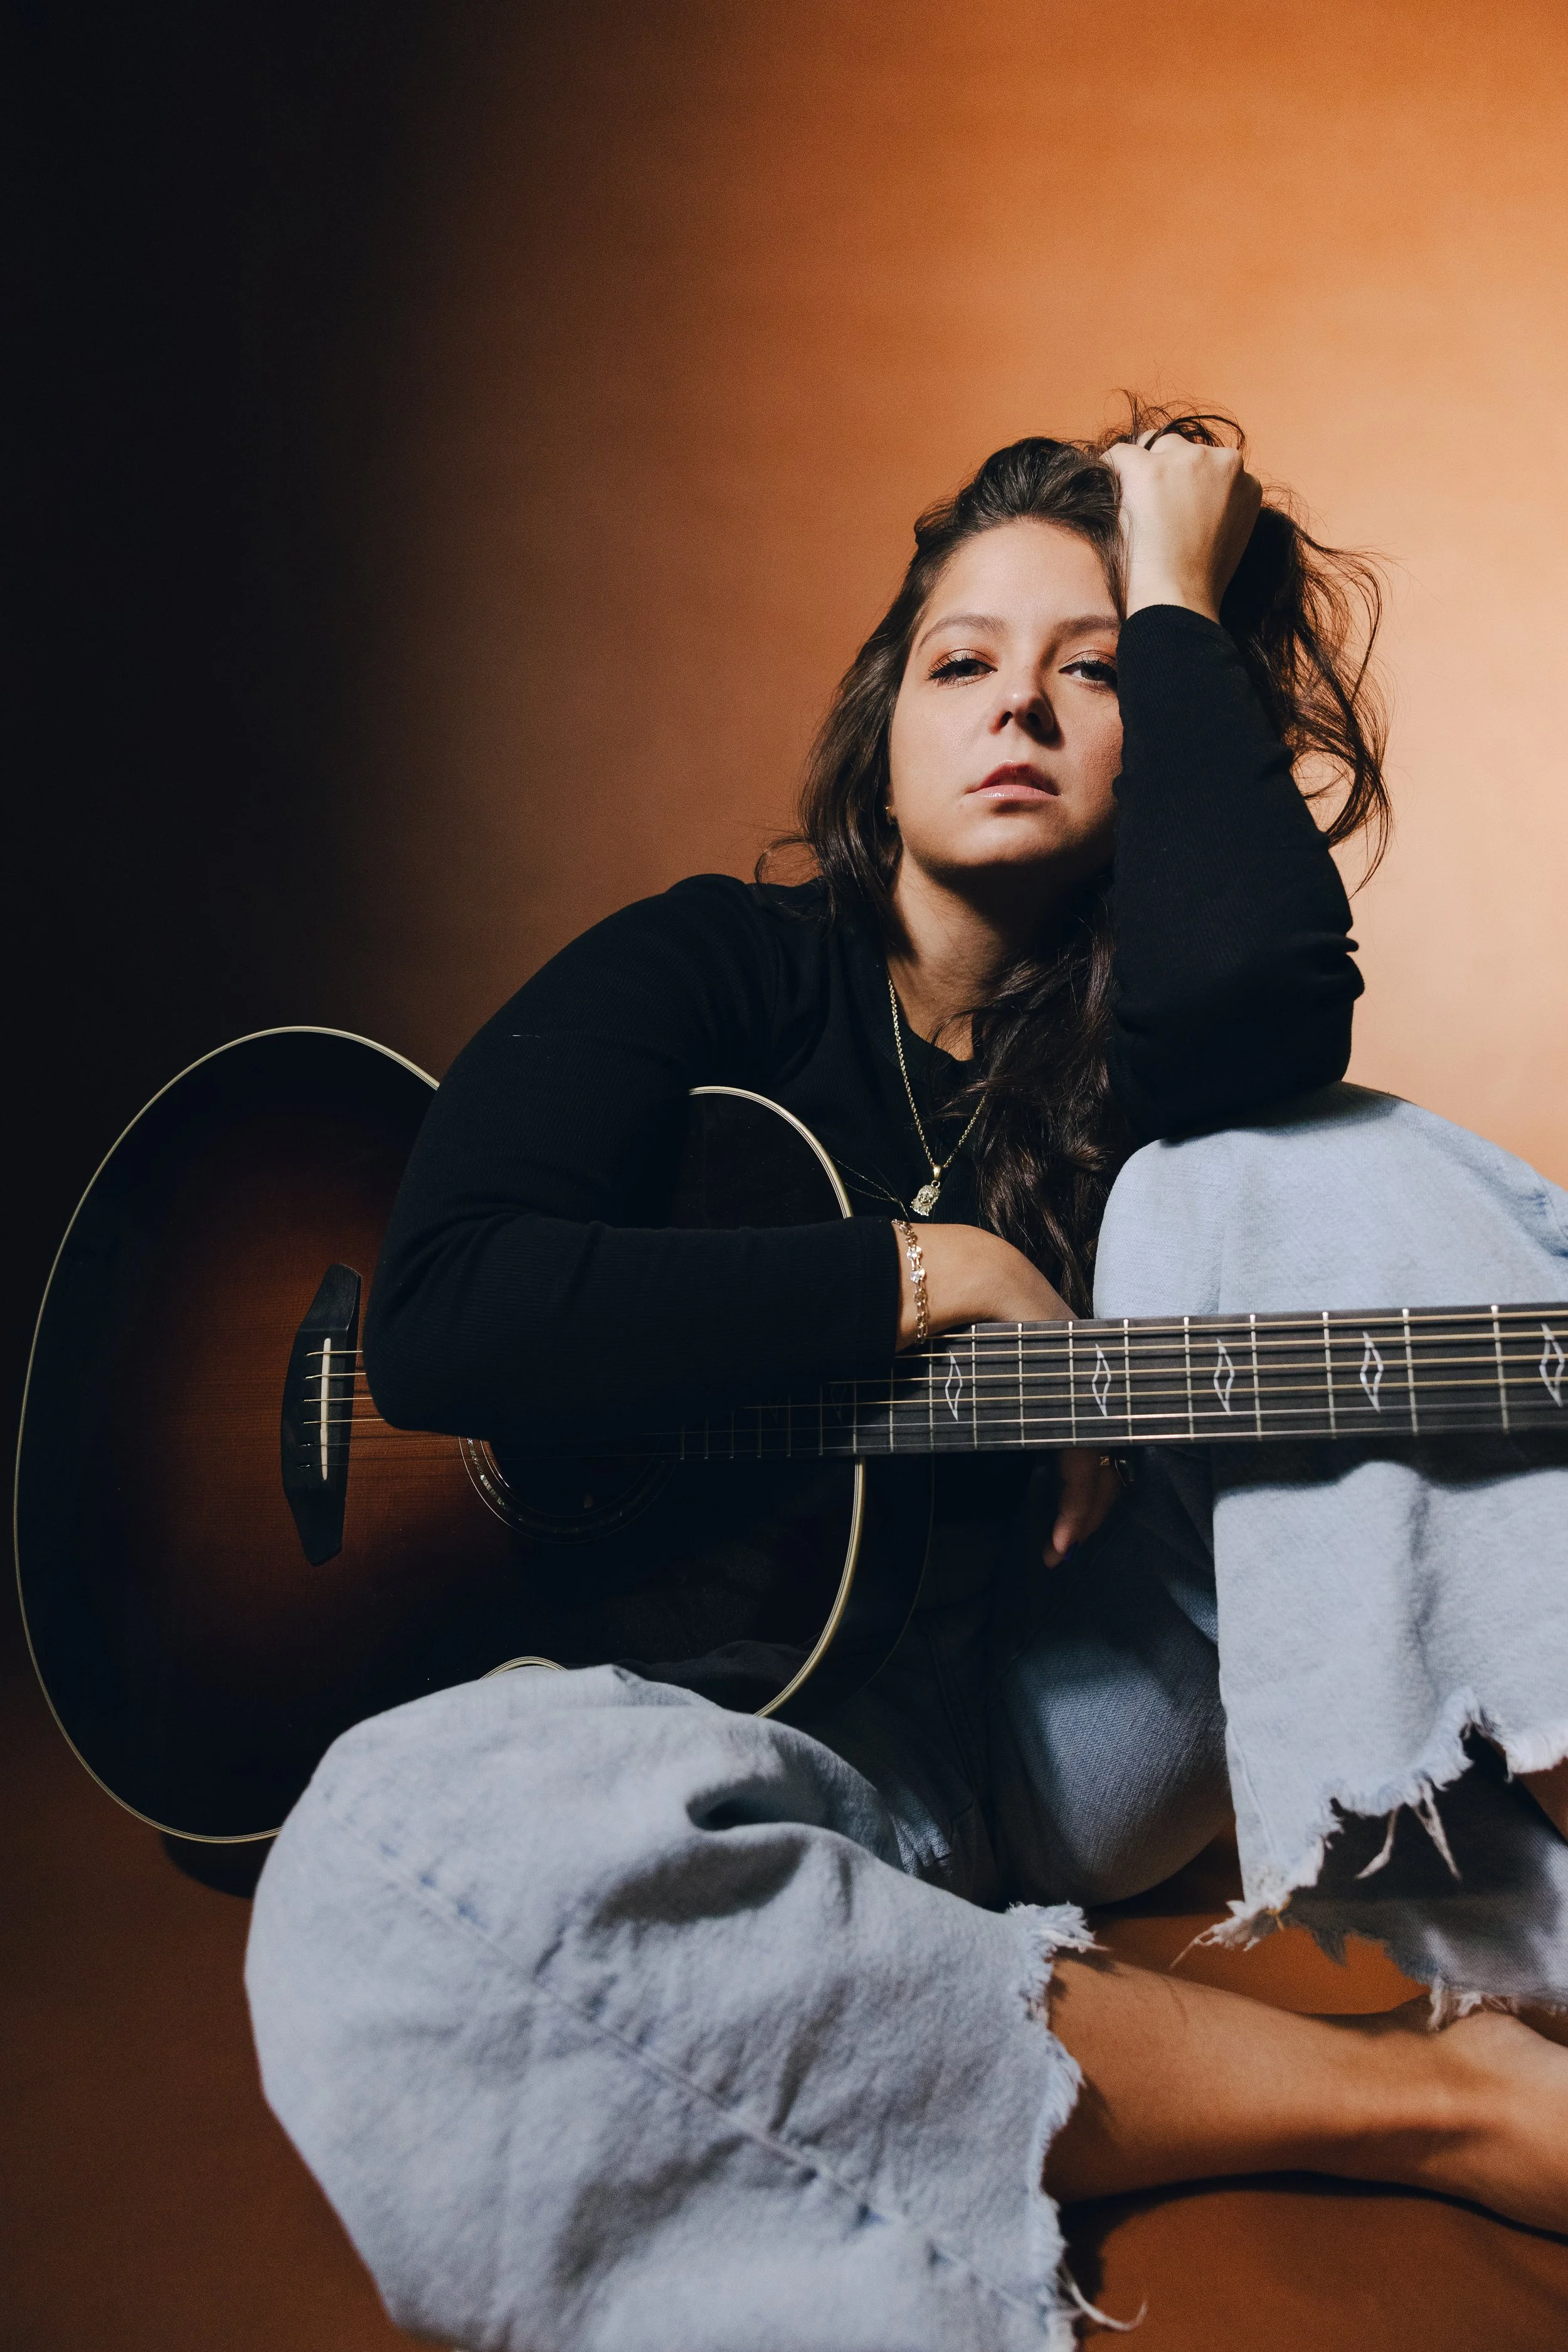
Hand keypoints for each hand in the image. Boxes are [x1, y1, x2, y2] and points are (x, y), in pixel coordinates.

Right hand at [890, 1224, 1124, 1564]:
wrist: (953, 1274)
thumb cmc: (950, 1309)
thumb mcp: (974, 1364)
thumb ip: (989, 1387)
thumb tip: (977, 1413)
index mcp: (1061, 1363)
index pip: (1088, 1427)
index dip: (1085, 1478)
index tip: (1064, 1522)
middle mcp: (1081, 1370)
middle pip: (1108, 1448)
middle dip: (1094, 1504)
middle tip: (1069, 1545)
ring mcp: (1082, 1377)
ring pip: (1103, 1458)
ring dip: (1088, 1510)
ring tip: (1063, 1548)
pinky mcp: (1074, 1388)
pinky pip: (1086, 1455)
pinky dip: (1076, 1500)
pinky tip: (1063, 1534)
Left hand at [1106, 433, 1261, 623]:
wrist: (1179, 598)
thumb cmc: (1201, 581)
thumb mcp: (1231, 536)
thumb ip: (1222, 505)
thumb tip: (1196, 497)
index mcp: (1246, 481)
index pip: (1211, 463)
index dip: (1187, 485)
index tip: (1176, 510)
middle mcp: (1221, 461)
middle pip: (1181, 450)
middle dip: (1166, 474)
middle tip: (1152, 513)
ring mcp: (1185, 461)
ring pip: (1152, 449)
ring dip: (1140, 472)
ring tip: (1134, 512)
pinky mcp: (1148, 469)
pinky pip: (1120, 454)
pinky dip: (1110, 472)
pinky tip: (1111, 501)